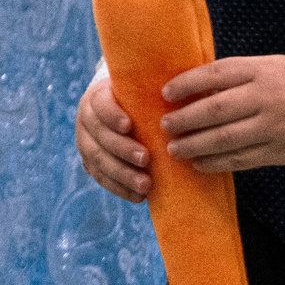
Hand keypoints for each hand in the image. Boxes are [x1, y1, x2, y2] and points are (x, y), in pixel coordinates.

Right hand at [76, 74, 151, 202]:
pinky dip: (119, 188)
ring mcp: (85, 142)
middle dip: (121, 149)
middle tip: (146, 159)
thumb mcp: (147, 86)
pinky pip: (101, 179)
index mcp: (98, 95)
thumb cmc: (142, 96)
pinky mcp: (90, 163)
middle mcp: (86, 118)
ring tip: (145, 186)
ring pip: (97, 160)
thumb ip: (163, 87)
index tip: (130, 124)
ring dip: (121, 174)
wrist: (122, 110)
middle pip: (98, 136)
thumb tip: (199, 88)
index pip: (99, 103)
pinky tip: (139, 197)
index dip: (111, 114)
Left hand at [161, 56, 284, 173]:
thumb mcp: (275, 65)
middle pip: (214, 110)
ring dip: (194, 145)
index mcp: (262, 70)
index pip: (214, 75)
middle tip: (164, 125)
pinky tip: (200, 164)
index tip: (165, 93)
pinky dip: (216, 163)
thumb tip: (199, 88)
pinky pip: (241, 160)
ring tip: (174, 148)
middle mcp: (265, 98)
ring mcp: (273, 128)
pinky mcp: (279, 153)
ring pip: (224, 140)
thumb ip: (241, 74)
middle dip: (184, 120)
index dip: (185, 84)